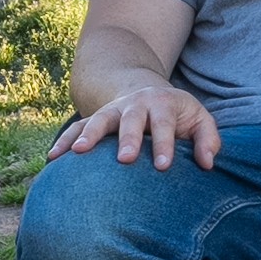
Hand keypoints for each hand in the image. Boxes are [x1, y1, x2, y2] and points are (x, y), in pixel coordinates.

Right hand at [54, 80, 219, 169]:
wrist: (148, 94)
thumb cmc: (179, 115)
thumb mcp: (199, 120)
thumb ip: (207, 140)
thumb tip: (208, 164)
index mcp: (163, 104)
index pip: (165, 124)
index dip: (164, 144)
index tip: (163, 166)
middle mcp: (136, 105)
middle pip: (131, 120)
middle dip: (128, 138)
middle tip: (125, 159)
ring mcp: (113, 111)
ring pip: (99, 120)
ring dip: (89, 135)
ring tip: (79, 153)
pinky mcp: (96, 119)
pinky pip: (77, 128)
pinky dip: (65, 141)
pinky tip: (52, 158)